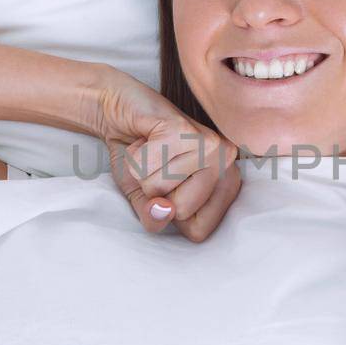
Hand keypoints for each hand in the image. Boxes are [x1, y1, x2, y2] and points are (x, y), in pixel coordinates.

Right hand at [93, 69, 241, 241]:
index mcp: (226, 183)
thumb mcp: (145, 201)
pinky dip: (134, 157)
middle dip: (155, 193)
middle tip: (157, 166)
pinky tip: (145, 140)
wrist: (119, 112)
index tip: (169, 189)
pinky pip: (146, 168)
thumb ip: (154, 218)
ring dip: (142, 173)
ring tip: (151, 152)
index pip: (199, 231)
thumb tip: (163, 212)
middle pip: (182, 211)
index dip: (171, 216)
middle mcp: (226, 161)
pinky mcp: (183, 129)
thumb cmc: (140, 159)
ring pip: (161, 188)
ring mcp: (208, 143)